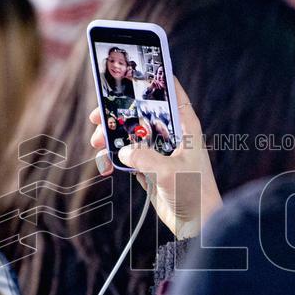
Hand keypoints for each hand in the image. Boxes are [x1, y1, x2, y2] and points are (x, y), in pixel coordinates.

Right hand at [89, 78, 221, 238]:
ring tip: (97, 142)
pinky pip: (128, 156)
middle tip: (98, 116)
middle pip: (142, 113)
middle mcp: (172, 135)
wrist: (198, 225)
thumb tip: (122, 152)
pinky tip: (104, 163)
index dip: (155, 79)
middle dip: (119, 113)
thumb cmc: (194, 194)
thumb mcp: (169, 173)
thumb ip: (144, 158)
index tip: (134, 69)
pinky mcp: (150, 169)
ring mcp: (160, 152)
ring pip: (132, 134)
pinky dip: (115, 157)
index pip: (171, 93)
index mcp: (185, 127)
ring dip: (112, 137)